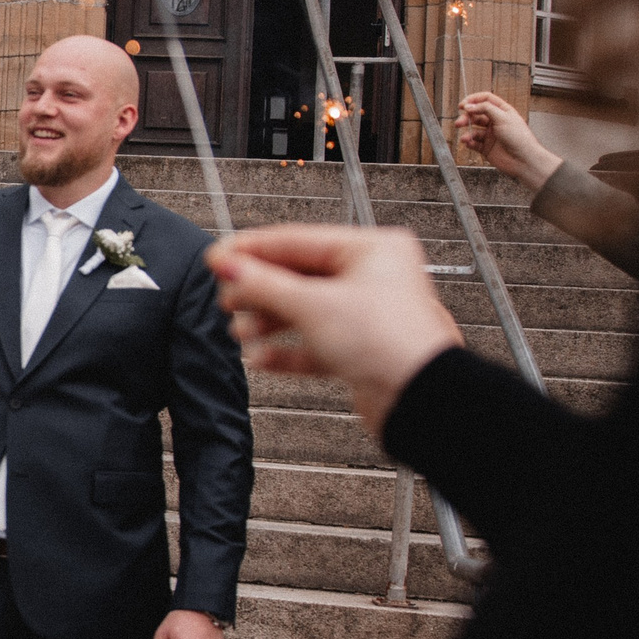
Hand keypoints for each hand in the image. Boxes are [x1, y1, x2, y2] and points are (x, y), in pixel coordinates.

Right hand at [207, 225, 462, 435]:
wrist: (419, 397)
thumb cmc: (391, 344)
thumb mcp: (313, 305)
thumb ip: (264, 284)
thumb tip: (230, 266)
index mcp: (371, 250)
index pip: (297, 240)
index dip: (252, 250)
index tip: (219, 258)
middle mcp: (372, 278)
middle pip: (299, 276)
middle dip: (259, 290)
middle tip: (228, 296)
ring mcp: (366, 314)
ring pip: (304, 310)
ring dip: (269, 321)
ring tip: (242, 330)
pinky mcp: (360, 349)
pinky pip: (313, 343)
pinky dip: (286, 350)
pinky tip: (262, 356)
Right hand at [454, 91, 559, 192]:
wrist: (523, 160)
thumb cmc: (520, 138)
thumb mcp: (503, 117)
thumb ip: (485, 108)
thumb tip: (470, 105)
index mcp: (502, 111)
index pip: (485, 100)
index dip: (473, 100)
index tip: (462, 105)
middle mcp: (495, 122)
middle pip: (476, 115)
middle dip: (466, 118)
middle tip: (459, 122)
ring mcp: (490, 134)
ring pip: (473, 130)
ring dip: (467, 133)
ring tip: (465, 138)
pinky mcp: (486, 147)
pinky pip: (474, 143)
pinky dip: (469, 143)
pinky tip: (469, 144)